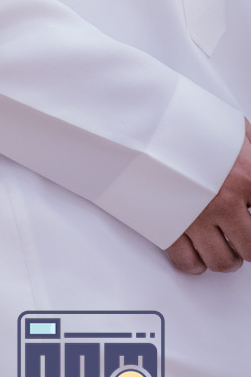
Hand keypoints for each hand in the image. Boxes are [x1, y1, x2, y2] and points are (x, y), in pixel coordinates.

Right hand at [166, 124, 250, 273]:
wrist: (137, 114)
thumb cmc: (182, 116)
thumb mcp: (230, 126)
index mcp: (246, 176)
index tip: (250, 215)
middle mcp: (223, 202)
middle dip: (248, 244)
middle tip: (242, 234)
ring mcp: (195, 216)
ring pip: (222, 262)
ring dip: (226, 256)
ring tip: (222, 243)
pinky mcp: (167, 225)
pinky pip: (188, 263)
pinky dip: (196, 262)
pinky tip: (198, 248)